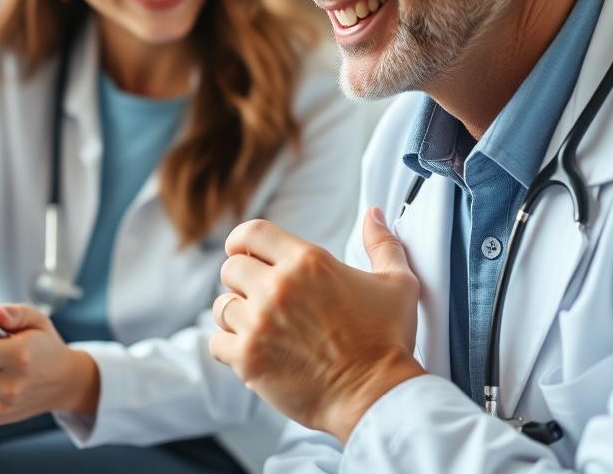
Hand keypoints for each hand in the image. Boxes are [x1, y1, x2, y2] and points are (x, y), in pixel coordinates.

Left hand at [209, 210, 425, 442]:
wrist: (376, 396)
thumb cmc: (386, 341)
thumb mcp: (396, 284)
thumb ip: (382, 244)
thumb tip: (374, 216)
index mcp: (307, 261)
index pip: (252, 232)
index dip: (242, 240)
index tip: (244, 252)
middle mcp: (278, 287)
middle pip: (230, 268)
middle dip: (242, 280)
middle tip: (261, 297)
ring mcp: (259, 323)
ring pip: (221, 305)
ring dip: (235, 314)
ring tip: (259, 327)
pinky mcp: (248, 358)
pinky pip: (216, 342)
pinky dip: (229, 347)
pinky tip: (253, 350)